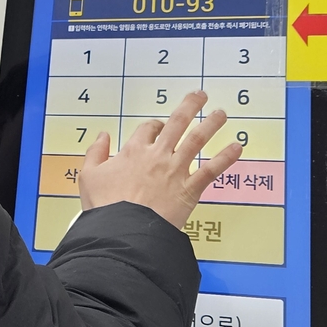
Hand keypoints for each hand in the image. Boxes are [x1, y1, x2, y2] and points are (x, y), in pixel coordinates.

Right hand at [77, 91, 241, 229]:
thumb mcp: (89, 176)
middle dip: (190, 106)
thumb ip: (95, 153)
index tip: (159, 127)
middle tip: (200, 95)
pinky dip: (225, 158)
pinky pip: (211, 170)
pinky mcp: (189, 190)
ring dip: (211, 124)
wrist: (123, 231)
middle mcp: (158, 155)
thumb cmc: (106, 206)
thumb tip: (102, 136)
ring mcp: (175, 171)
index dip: (155, 125)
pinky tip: (237, 147)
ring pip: (197, 140)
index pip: (148, 129)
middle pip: (177, 123)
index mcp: (134, 151)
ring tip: (222, 114)